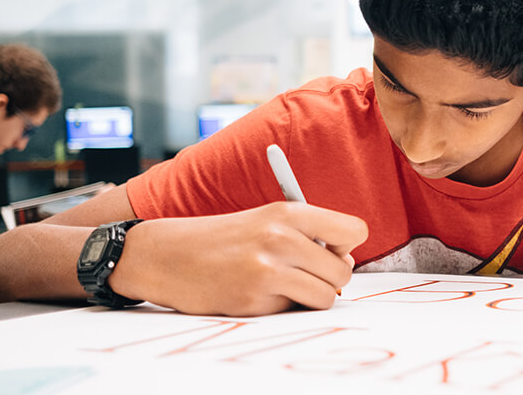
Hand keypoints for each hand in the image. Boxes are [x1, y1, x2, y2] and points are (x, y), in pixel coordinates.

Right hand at [109, 201, 367, 315]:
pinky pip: (292, 310)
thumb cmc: (225, 238)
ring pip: (326, 296)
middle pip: (343, 271)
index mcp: (289, 212)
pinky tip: (257, 292)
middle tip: (306, 273)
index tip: (330, 249)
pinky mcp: (253, 300)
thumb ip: (310, 235)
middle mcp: (281, 238)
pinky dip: (281, 306)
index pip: (354, 230)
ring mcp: (267, 271)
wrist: (168, 255)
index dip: (347, 245)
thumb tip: (347, 263)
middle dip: (331, 278)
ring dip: (312, 296)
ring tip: (287, 285)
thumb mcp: (268, 220)